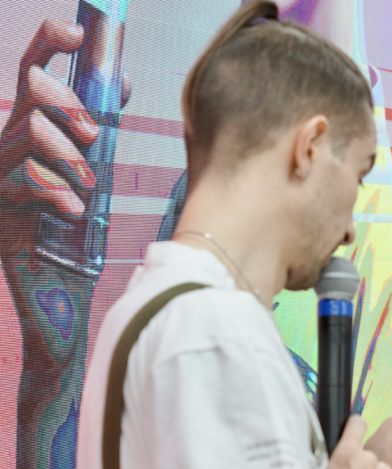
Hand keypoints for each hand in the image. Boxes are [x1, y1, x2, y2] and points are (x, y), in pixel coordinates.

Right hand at [0, 19, 130, 221]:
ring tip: (87, 184)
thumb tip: (121, 79)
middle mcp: (8, 132)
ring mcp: (0, 162)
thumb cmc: (58, 197)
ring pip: (33, 132)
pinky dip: (59, 196)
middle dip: (69, 105)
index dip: (49, 41)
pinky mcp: (0, 196)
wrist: (33, 253)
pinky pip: (31, 182)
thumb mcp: (79, 153)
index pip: (32, 67)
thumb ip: (96, 118)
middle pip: (32, 88)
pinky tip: (71, 210)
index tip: (75, 33)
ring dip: (70, 157)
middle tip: (92, 135)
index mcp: (30, 118)